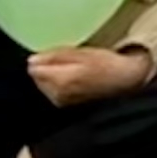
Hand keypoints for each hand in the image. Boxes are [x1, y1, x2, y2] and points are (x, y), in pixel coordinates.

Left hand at [27, 46, 156, 109]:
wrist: (125, 81)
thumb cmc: (106, 64)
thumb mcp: (81, 53)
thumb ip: (54, 57)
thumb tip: (31, 60)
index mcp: (58, 81)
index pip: (33, 68)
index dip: (43, 58)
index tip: (57, 53)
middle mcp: (55, 95)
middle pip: (37, 77)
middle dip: (47, 67)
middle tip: (69, 59)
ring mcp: (60, 102)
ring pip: (44, 84)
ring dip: (53, 75)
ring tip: (74, 67)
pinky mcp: (65, 105)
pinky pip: (53, 91)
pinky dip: (59, 83)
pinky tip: (76, 77)